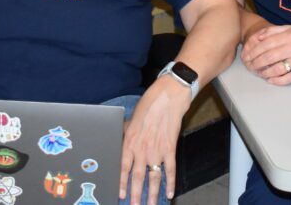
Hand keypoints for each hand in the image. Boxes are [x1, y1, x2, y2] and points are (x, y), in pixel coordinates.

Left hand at [119, 76, 190, 204]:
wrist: (168, 96)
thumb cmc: (150, 104)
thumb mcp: (131, 119)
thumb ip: (126, 133)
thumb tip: (120, 140)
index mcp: (130, 141)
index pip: (123, 167)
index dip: (121, 182)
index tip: (120, 195)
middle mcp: (142, 148)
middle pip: (137, 176)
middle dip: (135, 194)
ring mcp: (157, 149)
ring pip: (153, 177)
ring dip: (152, 193)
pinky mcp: (170, 147)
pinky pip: (170, 169)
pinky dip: (170, 182)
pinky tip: (170, 193)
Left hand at [241, 24, 290, 84]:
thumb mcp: (290, 29)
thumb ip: (274, 30)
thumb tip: (258, 36)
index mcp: (290, 35)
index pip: (266, 43)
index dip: (254, 51)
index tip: (247, 56)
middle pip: (269, 57)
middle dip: (256, 62)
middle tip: (250, 66)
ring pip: (277, 69)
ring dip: (265, 72)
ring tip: (259, 73)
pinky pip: (288, 78)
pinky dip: (277, 80)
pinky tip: (270, 80)